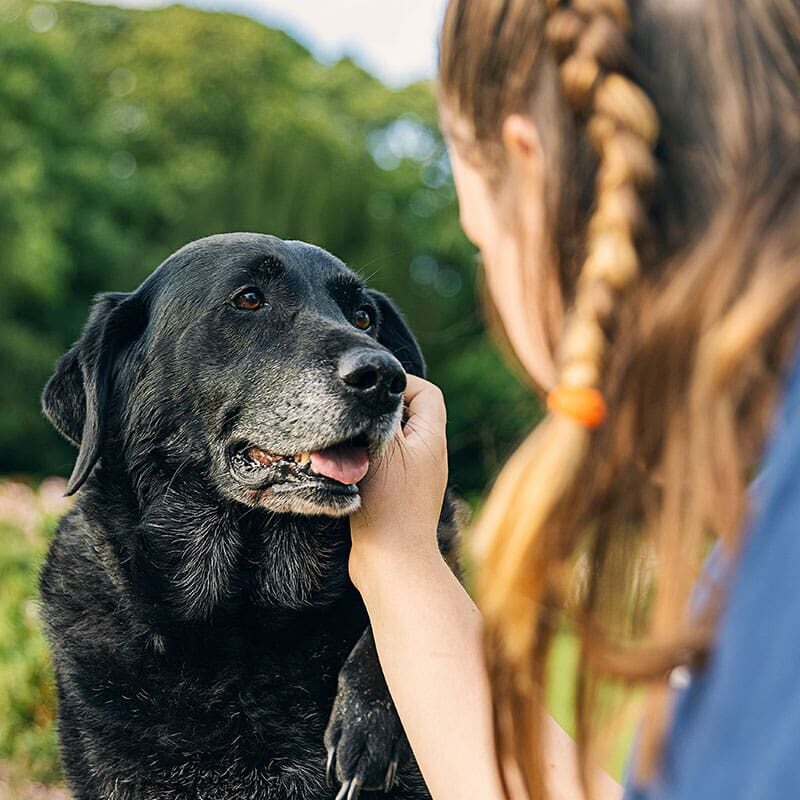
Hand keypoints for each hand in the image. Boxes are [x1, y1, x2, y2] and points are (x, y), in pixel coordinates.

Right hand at [349, 374, 447, 590]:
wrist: (391, 562)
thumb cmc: (388, 502)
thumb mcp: (383, 446)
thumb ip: (382, 413)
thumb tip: (377, 390)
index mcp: (432, 438)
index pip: (426, 393)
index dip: (401, 383)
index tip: (371, 390)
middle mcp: (429, 455)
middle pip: (408, 414)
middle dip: (380, 410)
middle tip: (354, 414)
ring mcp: (415, 477)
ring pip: (392, 440)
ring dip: (369, 437)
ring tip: (347, 442)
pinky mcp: (398, 496)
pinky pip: (384, 464)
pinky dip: (366, 460)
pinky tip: (345, 468)